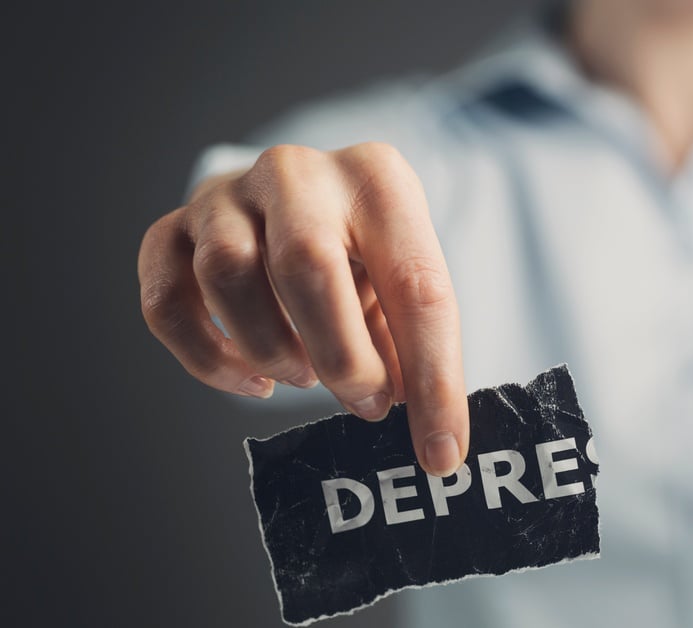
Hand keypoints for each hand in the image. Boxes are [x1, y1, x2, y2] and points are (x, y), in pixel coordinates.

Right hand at [138, 143, 467, 475]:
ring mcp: (227, 195)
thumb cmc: (362, 251)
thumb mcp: (401, 283)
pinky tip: (251, 379)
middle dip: (341, 355)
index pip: (415, 283)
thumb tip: (429, 434)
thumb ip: (409, 346)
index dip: (433, 376)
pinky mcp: (173, 227)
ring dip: (270, 347)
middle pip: (306, 262)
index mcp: (378, 179)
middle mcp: (298, 173)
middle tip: (364, 402)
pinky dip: (205, 357)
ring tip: (303, 375)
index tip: (440, 449)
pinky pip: (166, 300)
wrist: (298, 197)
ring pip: (226, 273)